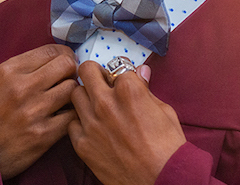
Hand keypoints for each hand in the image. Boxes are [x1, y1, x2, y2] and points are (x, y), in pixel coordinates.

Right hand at [0, 44, 77, 179]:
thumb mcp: (0, 78)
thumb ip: (27, 65)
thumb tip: (60, 56)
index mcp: (10, 71)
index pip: (51, 50)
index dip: (64, 54)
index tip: (66, 60)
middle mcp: (21, 88)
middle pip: (66, 65)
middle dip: (70, 70)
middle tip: (67, 78)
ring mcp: (33, 112)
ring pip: (72, 89)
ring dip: (71, 93)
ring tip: (64, 98)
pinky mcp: (43, 135)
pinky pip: (72, 116)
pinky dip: (72, 114)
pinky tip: (64, 115)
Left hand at [68, 61, 185, 184]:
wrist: (161, 180)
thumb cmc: (168, 147)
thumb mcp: (164, 110)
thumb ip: (146, 89)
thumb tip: (141, 72)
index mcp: (128, 89)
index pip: (116, 65)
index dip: (122, 73)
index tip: (122, 78)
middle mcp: (106, 102)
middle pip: (87, 70)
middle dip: (95, 73)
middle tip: (102, 82)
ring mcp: (92, 123)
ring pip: (75, 94)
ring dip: (85, 96)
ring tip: (96, 105)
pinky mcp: (83, 145)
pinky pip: (72, 123)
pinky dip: (80, 123)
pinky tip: (92, 128)